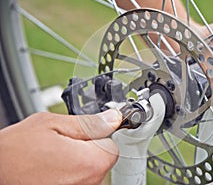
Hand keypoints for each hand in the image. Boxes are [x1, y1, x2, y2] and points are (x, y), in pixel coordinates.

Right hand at [0, 110, 121, 184]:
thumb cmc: (15, 151)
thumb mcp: (52, 124)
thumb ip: (88, 122)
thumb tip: (112, 118)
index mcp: (90, 163)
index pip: (113, 146)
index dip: (99, 136)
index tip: (85, 133)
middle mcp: (88, 183)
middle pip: (102, 160)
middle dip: (88, 147)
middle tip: (63, 142)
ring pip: (90, 170)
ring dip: (78, 161)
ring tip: (53, 156)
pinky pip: (78, 180)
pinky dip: (69, 173)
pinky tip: (52, 167)